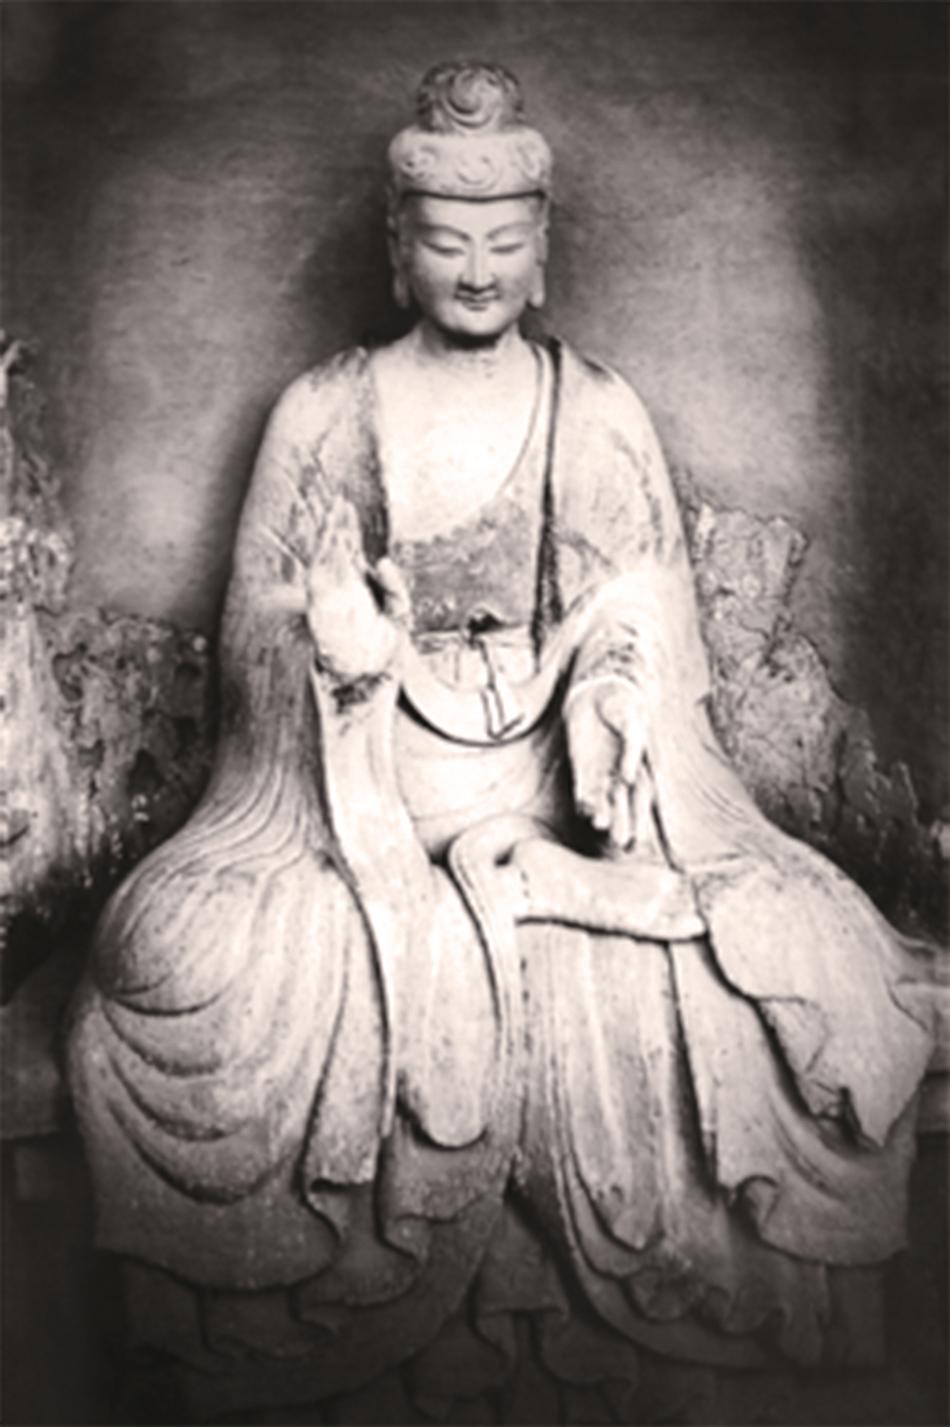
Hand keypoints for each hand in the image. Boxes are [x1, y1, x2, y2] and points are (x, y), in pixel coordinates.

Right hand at [306, 497, 409, 680]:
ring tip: (334, 515)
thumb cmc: (381, 652)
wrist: (369, 683)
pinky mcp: (325, 610)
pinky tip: (330, 541)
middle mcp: (342, 591)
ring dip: (330, 538)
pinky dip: (326, 559)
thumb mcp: (399, 613)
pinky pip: (323, 580)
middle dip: (337, 525)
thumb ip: (395, 586)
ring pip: (327, 561)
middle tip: (339, 501)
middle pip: (336, 550)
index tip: (345, 505)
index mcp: (355, 589)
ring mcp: (332, 600)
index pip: (348, 551)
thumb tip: (381, 560)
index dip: (347, 527)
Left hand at [565, 677, 649, 851]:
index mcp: (640, 768)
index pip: (643, 799)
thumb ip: (632, 749)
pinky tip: (584, 810)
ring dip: (602, 815)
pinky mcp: (581, 769)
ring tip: (601, 826)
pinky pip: (582, 789)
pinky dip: (583, 800)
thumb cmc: (621, 707)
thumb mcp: (631, 723)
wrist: (596, 694)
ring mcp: (600, 775)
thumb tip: (630, 777)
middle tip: (622, 843)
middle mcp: (621, 777)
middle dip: (623, 824)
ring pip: (603, 802)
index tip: (642, 837)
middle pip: (623, 806)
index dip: (642, 818)